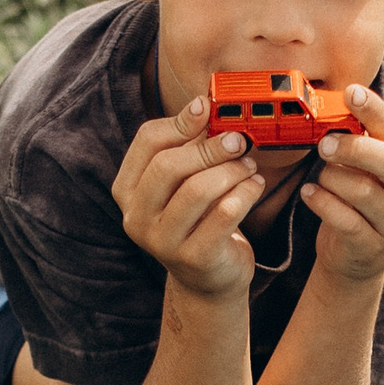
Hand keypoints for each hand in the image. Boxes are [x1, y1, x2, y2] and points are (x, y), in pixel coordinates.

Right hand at [112, 94, 266, 298]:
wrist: (209, 278)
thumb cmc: (198, 219)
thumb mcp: (185, 182)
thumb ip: (187, 147)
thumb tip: (203, 106)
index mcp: (128, 191)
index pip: (147, 143)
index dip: (179, 121)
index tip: (207, 108)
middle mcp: (136, 217)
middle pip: (169, 166)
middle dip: (209, 148)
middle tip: (238, 141)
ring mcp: (162, 242)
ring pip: (197, 190)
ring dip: (231, 171)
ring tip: (249, 166)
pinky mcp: (194, 258)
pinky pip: (224, 215)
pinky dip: (245, 193)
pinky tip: (255, 185)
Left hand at [302, 85, 383, 282]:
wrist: (357, 254)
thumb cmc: (358, 199)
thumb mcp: (364, 166)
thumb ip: (357, 138)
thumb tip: (334, 103)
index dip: (374, 110)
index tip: (351, 92)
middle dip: (355, 149)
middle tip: (324, 144)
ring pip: (364, 191)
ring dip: (332, 179)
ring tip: (319, 179)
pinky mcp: (373, 245)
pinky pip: (346, 220)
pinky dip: (322, 203)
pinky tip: (310, 195)